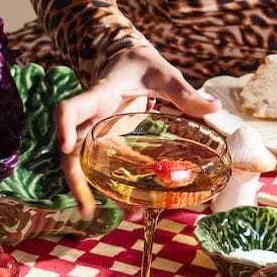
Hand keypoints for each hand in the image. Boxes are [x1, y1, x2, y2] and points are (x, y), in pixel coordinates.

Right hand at [54, 45, 220, 216]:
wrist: (127, 61)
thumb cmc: (141, 65)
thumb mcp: (164, 74)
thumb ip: (185, 93)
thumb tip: (214, 108)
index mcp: (98, 95)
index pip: (70, 109)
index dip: (62, 127)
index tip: (65, 147)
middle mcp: (90, 117)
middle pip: (70, 151)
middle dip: (75, 181)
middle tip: (87, 210)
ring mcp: (95, 132)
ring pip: (84, 166)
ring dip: (97, 192)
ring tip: (125, 215)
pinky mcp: (106, 142)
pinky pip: (105, 166)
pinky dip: (117, 185)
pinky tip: (134, 203)